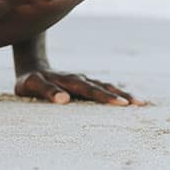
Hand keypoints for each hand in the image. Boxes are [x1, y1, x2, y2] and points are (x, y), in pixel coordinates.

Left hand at [14, 70, 145, 105]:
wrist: (32, 65)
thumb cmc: (29, 80)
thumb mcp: (30, 85)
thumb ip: (46, 91)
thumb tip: (64, 100)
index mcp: (67, 80)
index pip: (88, 89)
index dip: (103, 96)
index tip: (119, 103)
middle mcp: (79, 78)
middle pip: (101, 87)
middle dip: (118, 95)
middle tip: (135, 104)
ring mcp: (84, 80)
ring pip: (106, 86)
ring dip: (122, 94)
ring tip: (140, 103)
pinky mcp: (86, 83)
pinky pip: (104, 88)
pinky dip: (118, 93)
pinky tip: (132, 100)